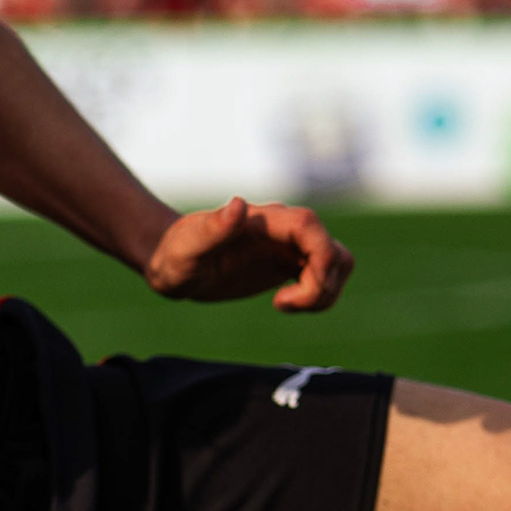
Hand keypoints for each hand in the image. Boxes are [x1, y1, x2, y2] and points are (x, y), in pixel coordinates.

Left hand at [144, 196, 351, 311]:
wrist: (174, 265)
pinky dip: (317, 295)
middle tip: (285, 304)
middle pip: (333, 250)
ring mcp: (288, 247)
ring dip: (324, 292)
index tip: (297, 291)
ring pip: (336, 263)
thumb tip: (238, 205)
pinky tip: (284, 304)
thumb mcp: (187, 248)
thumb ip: (213, 228)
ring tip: (285, 305)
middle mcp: (282, 230)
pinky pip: (324, 276)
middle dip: (323, 284)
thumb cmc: (175, 256)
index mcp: (263, 221)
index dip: (320, 258)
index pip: (310, 227)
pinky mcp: (288, 264)